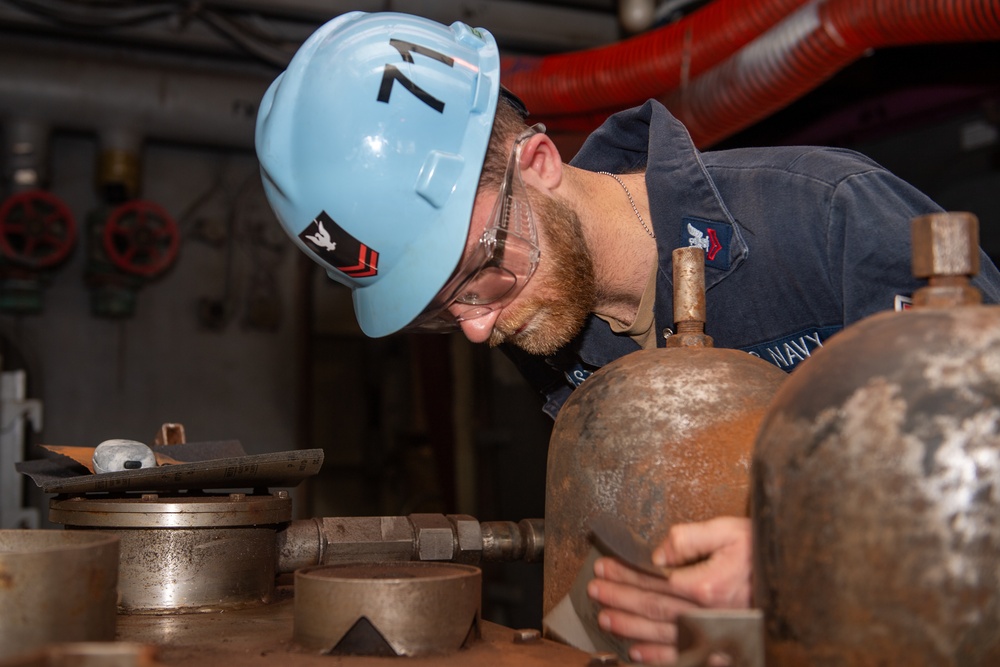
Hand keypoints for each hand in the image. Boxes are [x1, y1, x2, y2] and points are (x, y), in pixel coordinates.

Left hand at [586, 516, 752, 664]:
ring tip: (605, 617)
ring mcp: (712, 633)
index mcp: (706, 585)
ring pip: (660, 633)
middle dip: (619, 598)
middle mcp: (706, 614)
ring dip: (629, 625)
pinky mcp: (719, 646)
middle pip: (651, 607)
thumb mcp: (729, 531)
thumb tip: (659, 551)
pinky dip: (656, 656)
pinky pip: (681, 656)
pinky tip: (636, 651)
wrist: (796, 579)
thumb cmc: (763, 552)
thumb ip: (690, 538)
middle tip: (594, 591)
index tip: (605, 567)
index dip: (625, 574)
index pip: (653, 579)